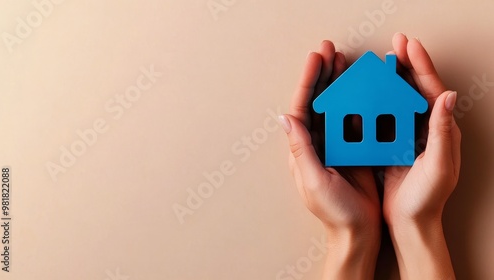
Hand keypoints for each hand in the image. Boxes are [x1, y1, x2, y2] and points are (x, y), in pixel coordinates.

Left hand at [279, 41, 380, 279]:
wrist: (359, 231)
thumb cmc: (335, 212)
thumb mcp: (315, 181)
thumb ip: (302, 150)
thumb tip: (285, 119)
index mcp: (303, 150)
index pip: (302, 109)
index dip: (308, 82)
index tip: (315, 60)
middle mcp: (317, 143)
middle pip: (318, 101)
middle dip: (322, 75)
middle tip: (328, 50)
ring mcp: (336, 144)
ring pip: (335, 105)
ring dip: (338, 82)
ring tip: (342, 59)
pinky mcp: (354, 148)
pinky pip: (354, 117)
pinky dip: (356, 99)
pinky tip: (360, 85)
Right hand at [382, 33, 460, 278]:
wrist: (410, 223)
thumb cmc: (426, 199)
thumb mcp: (439, 166)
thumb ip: (443, 132)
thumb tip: (449, 95)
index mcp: (439, 131)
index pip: (431, 90)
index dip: (421, 65)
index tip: (409, 45)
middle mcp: (423, 129)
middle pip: (413, 89)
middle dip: (405, 65)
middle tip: (395, 44)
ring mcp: (406, 136)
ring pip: (396, 100)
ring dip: (387, 80)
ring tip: (377, 62)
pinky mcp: (390, 146)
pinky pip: (382, 117)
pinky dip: (373, 102)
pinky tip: (363, 93)